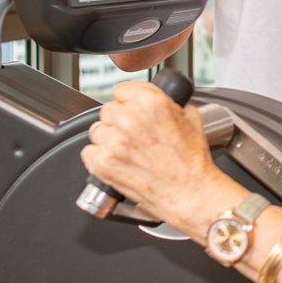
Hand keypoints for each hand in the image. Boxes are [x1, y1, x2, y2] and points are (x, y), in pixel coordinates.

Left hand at [81, 81, 238, 235]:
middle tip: (134, 135)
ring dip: (109, 139)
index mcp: (150, 102)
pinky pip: (89, 152)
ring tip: (128, 150)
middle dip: (119, 121)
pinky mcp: (103, 163)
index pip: (120, 90)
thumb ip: (168, 103)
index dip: (128, 101)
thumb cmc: (192, 161)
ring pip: (97, 131)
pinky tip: (119, 162)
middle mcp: (129, 119)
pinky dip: (100, 158)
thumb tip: (158, 101)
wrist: (189, 192)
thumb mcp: (190, 118)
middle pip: (108, 110)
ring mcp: (114, 142)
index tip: (131, 109)